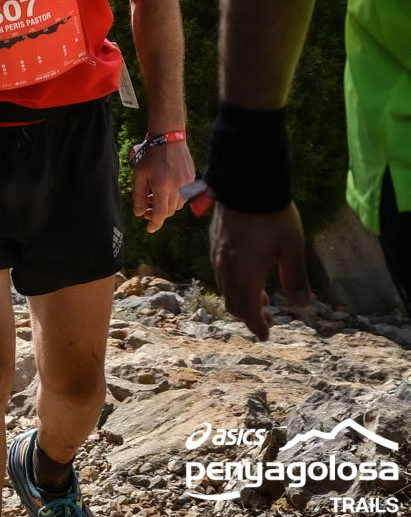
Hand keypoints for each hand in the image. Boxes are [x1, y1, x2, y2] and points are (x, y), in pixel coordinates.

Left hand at [132, 139, 195, 233]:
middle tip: (147, 209)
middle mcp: (177, 187)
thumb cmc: (151, 155)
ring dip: (167, 205)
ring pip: (177, 205)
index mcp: (162, 186)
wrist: (168, 138)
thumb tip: (139, 213)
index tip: (148, 229)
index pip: (160, 213)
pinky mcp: (192, 179)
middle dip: (157, 214)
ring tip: (155, 195)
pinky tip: (166, 187)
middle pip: (169, 211)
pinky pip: (184, 195)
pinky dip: (174, 196)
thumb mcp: (140, 174)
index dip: (154, 224)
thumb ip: (139, 195)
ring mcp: (187, 183)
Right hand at [209, 201, 312, 340]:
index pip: (248, 311)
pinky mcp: (214, 242)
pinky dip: (235, 282)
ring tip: (264, 294)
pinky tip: (249, 272)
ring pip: (226, 288)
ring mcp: (217, 254)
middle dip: (251, 314)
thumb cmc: (272, 215)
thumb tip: (302, 306)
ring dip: (243, 297)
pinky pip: (221, 272)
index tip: (266, 335)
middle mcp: (226, 268)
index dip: (257, 326)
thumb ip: (296, 278)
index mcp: (245, 274)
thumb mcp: (292, 247)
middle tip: (270, 315)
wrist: (246, 181)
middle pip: (233, 304)